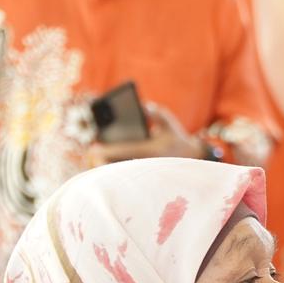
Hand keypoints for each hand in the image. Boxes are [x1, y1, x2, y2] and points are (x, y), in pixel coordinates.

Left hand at [88, 103, 205, 166]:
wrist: (192, 160)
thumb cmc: (177, 139)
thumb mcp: (169, 122)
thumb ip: (155, 113)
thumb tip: (142, 105)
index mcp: (153, 150)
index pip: (125, 150)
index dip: (107, 150)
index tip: (93, 149)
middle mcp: (148, 163)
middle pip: (119, 166)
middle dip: (103, 162)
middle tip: (91, 157)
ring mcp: (146, 172)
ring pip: (122, 173)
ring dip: (108, 168)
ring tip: (96, 162)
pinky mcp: (145, 177)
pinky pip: (127, 177)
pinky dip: (115, 172)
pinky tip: (106, 168)